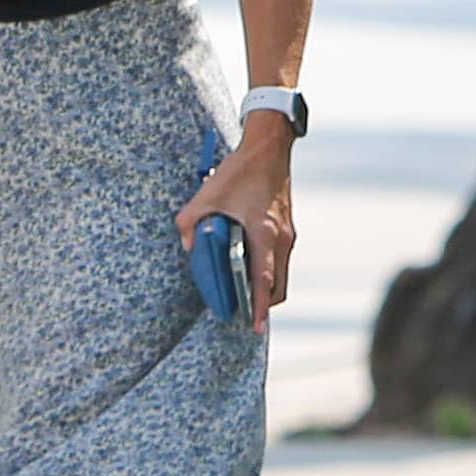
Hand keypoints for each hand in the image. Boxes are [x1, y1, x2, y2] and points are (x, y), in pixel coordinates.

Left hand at [175, 115, 296, 335]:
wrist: (269, 147)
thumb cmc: (240, 170)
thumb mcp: (207, 194)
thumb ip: (190, 222)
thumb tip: (189, 247)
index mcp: (264, 233)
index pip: (264, 281)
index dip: (259, 307)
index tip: (255, 327)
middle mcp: (281, 238)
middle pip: (277, 286)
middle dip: (262, 304)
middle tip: (243, 314)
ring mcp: (287, 234)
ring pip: (280, 274)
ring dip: (265, 288)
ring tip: (242, 295)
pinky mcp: (286, 228)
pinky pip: (279, 260)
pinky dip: (267, 271)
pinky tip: (246, 268)